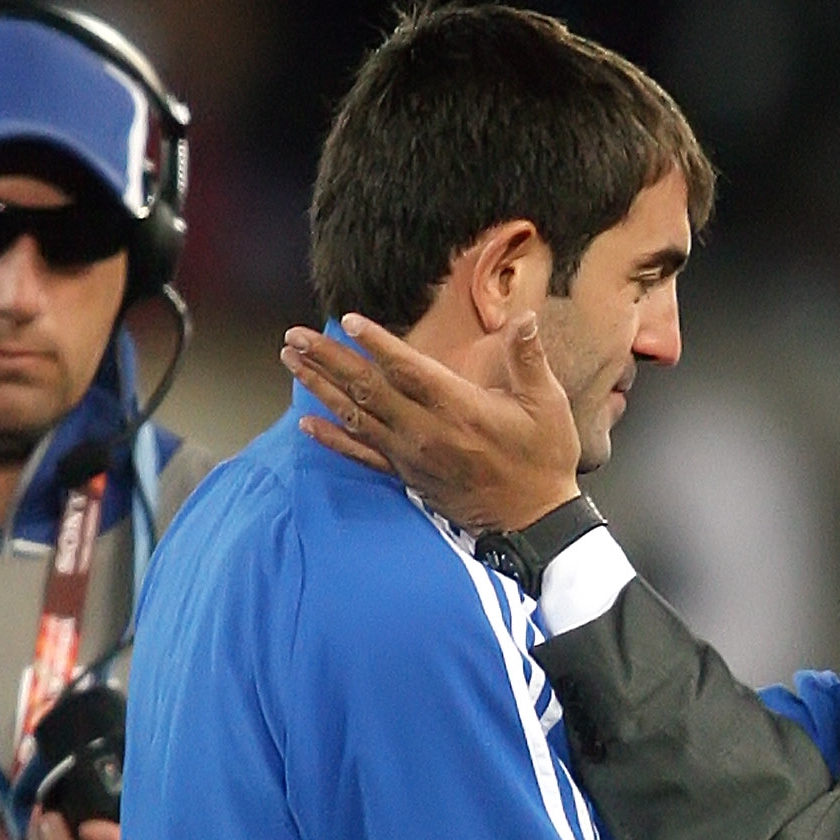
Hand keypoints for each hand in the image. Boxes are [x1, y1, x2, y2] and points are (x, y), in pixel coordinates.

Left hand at [281, 311, 582, 531]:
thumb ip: (529, 359)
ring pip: (357, 417)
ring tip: (291, 362)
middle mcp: (427, 432)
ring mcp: (413, 457)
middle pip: (368, 390)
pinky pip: (363, 456)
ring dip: (320, 388)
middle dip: (329, 360)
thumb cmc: (543, 460)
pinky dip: (333, 440)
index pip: (409, 370)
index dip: (377, 345)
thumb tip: (524, 318)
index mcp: (460, 409)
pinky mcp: (409, 477)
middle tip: (296, 335)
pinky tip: (307, 424)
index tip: (350, 321)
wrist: (534, 520)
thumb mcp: (548, 405)